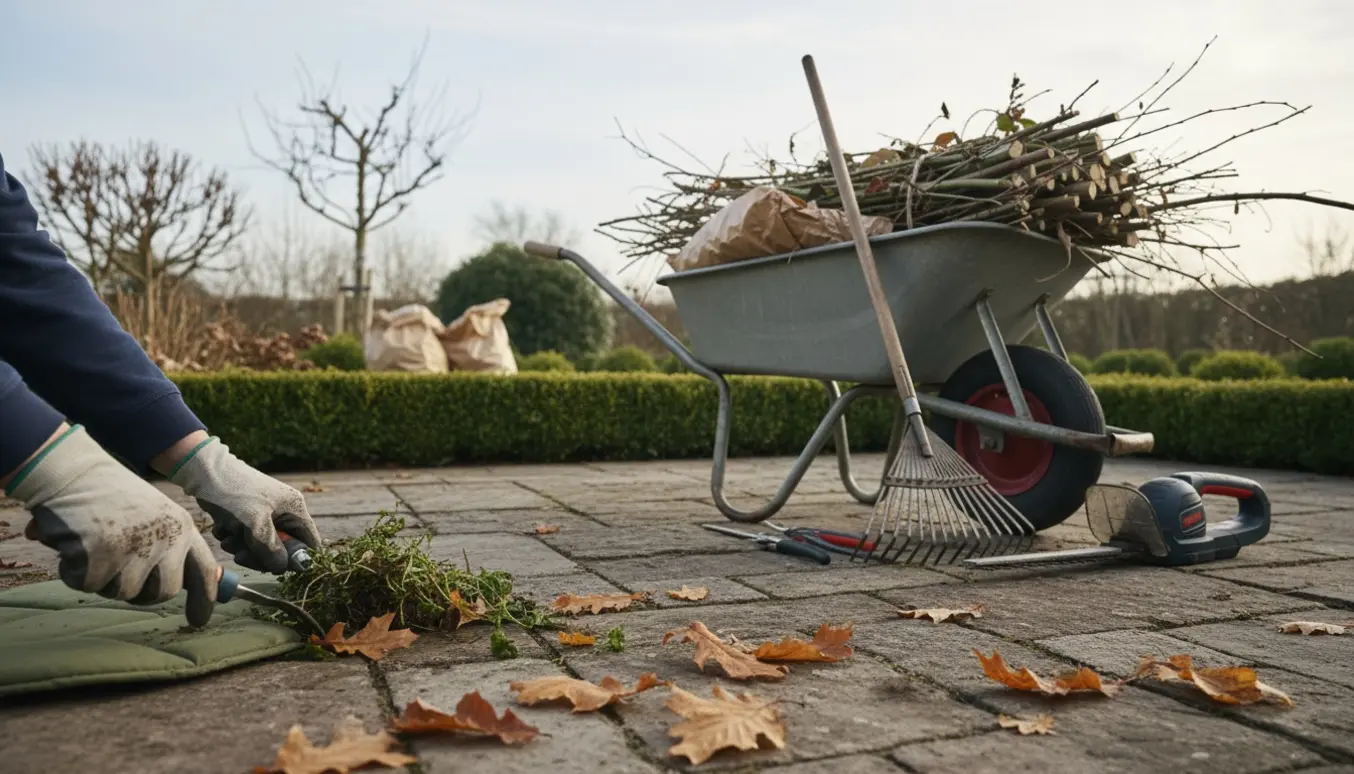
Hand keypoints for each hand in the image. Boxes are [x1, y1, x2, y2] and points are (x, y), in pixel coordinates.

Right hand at [7, 425, 217, 625]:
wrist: (70, 470)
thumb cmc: (107, 494)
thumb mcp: (152, 515)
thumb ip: (166, 548)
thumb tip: (176, 588)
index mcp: (182, 527)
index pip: (204, 571)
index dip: (204, 599)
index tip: (198, 621)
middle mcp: (167, 539)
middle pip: (162, 593)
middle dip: (138, 590)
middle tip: (114, 566)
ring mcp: (136, 549)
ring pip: (122, 593)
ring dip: (102, 577)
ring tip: (93, 542)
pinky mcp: (103, 556)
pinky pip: (88, 585)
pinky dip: (74, 571)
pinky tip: (72, 543)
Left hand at [169, 437, 320, 572]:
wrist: (202, 471)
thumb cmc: (234, 493)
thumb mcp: (255, 524)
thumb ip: (271, 550)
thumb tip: (280, 567)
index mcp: (294, 509)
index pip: (310, 542)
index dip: (297, 559)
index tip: (276, 567)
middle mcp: (283, 512)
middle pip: (283, 549)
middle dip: (260, 555)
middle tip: (241, 555)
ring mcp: (264, 514)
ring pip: (261, 546)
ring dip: (242, 548)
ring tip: (228, 538)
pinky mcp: (245, 516)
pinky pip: (245, 539)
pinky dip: (232, 538)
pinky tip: (222, 528)